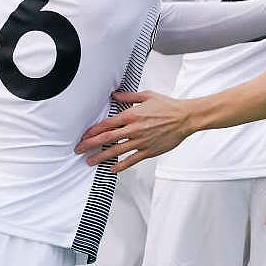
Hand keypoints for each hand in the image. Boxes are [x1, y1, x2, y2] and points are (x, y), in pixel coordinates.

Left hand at [75, 91, 194, 172]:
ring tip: (90, 162)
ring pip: (116, 151)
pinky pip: (132, 160)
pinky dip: (121, 166)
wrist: (186, 118)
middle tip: (79, 149)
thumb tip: (114, 96)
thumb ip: (129, 97)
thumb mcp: (148, 96)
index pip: (106, 125)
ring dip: (101, 157)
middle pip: (106, 139)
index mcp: (132, 115)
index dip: (92, 131)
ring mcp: (141, 141)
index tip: (84, 136)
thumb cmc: (169, 106)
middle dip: (90, 144)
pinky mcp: (149, 151)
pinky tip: (112, 169)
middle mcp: (134, 129)